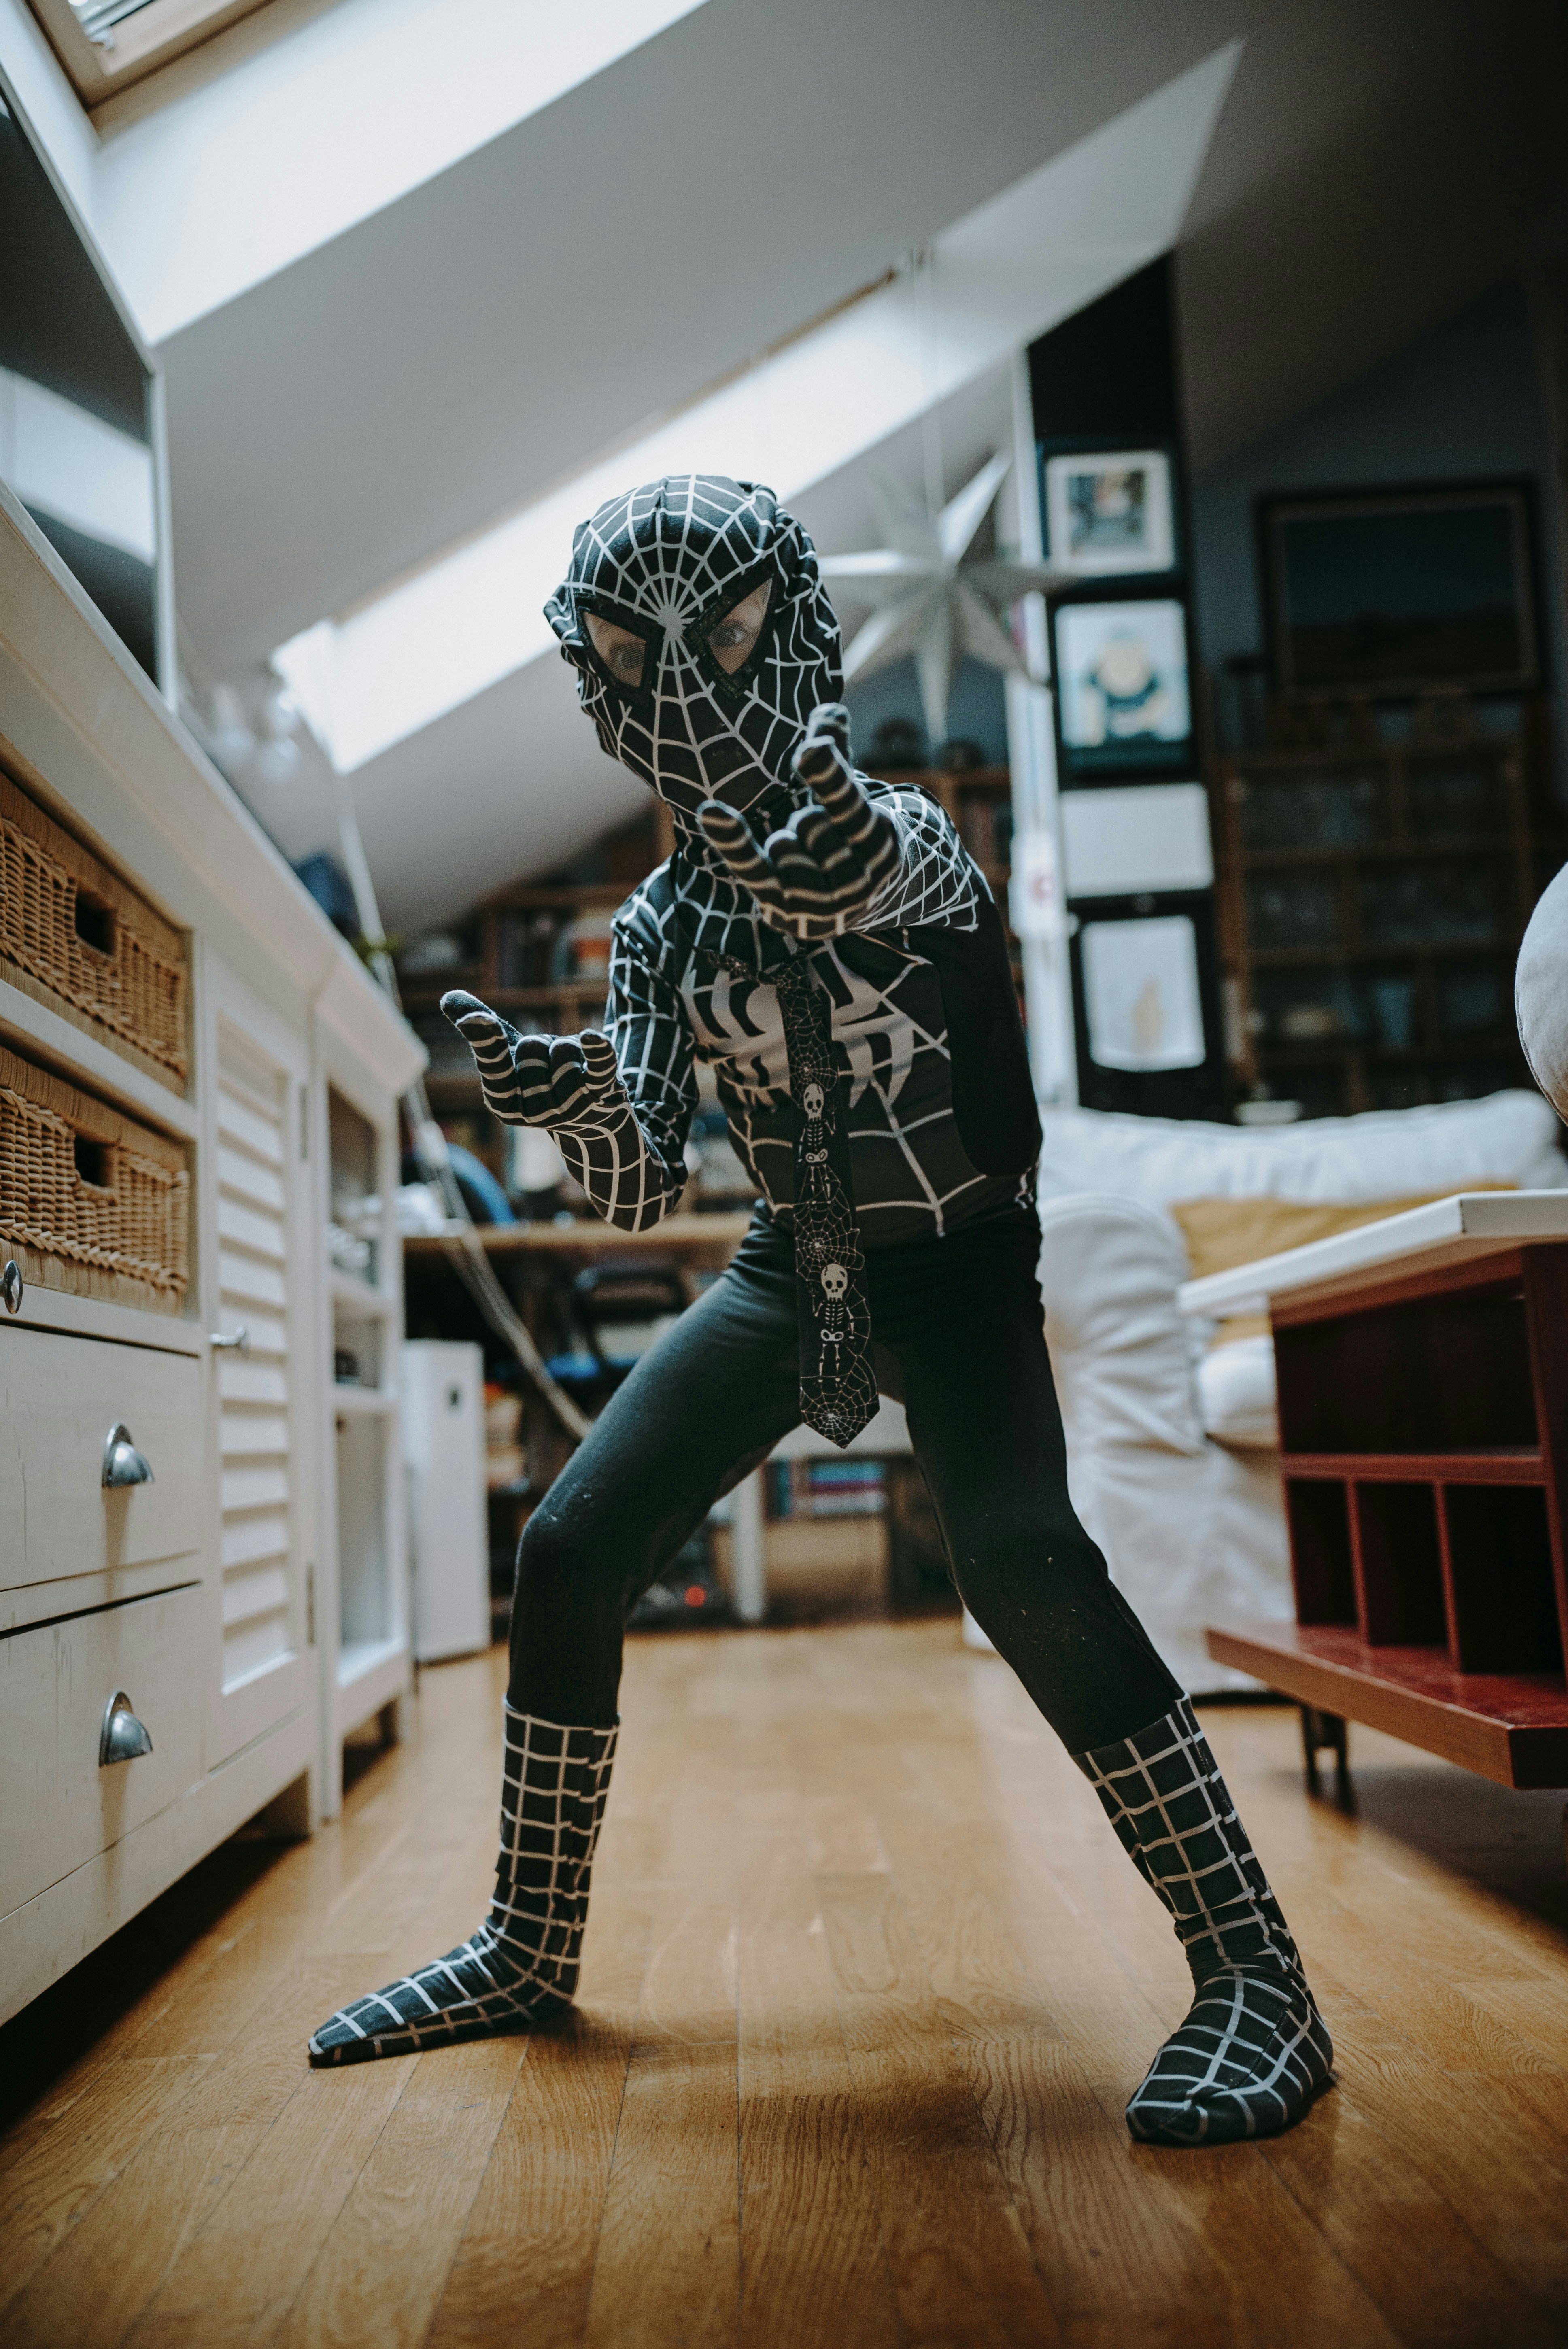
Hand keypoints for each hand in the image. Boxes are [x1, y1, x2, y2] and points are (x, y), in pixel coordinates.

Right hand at [441, 992, 627, 1129]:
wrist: (594, 1121)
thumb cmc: (543, 1083)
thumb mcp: (511, 1061)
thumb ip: (482, 1034)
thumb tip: (447, 996)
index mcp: (503, 1105)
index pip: (494, 1065)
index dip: (486, 1039)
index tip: (479, 1018)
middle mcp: (535, 1112)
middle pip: (531, 1047)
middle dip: (542, 1044)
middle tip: (551, 1065)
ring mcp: (570, 1106)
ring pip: (561, 1048)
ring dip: (568, 1046)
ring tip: (574, 1069)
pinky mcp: (602, 1094)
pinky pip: (598, 1067)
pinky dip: (596, 1050)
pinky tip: (591, 1038)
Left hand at [696, 703, 899, 938]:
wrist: (858, 904)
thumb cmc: (848, 838)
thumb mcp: (851, 797)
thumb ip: (837, 756)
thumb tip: (829, 710)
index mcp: (881, 844)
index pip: (849, 805)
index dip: (829, 777)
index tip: (809, 748)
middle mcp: (859, 881)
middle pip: (811, 823)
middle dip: (808, 820)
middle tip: (821, 837)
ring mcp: (823, 905)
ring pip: (784, 846)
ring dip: (785, 843)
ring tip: (806, 860)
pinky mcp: (786, 915)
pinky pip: (753, 869)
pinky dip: (734, 843)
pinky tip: (711, 812)